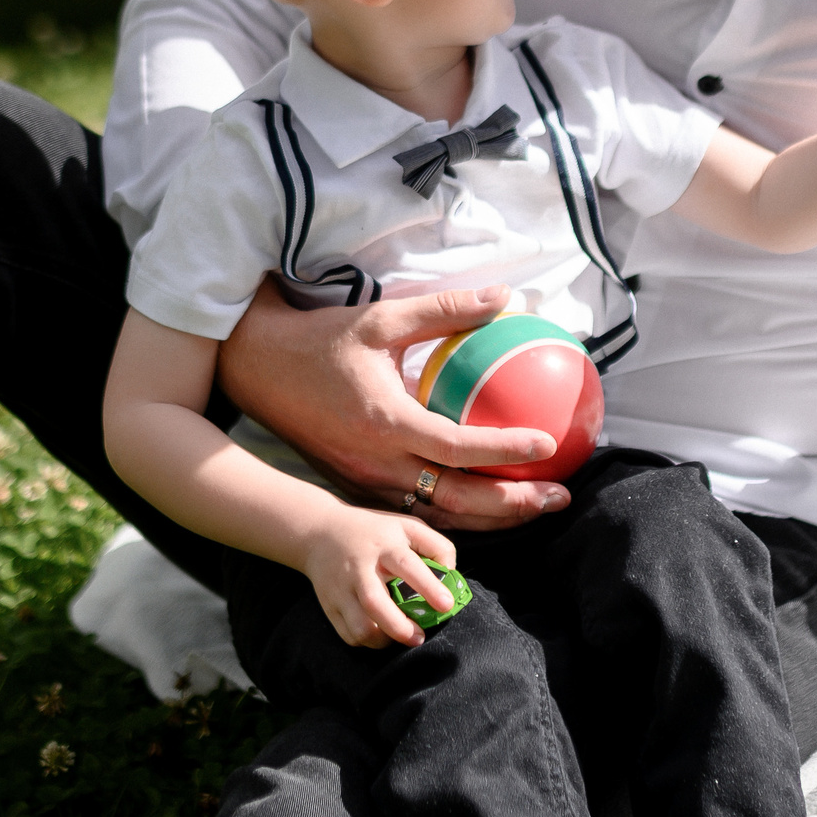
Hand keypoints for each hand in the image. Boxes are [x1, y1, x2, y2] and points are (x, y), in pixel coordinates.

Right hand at [217, 283, 570, 530]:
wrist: (257, 372)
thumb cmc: (321, 340)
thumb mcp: (381, 318)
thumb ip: (445, 310)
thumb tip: (505, 296)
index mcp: (384, 420)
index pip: (456, 447)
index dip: (505, 449)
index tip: (548, 443)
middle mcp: (377, 462)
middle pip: (456, 500)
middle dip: (512, 505)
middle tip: (560, 496)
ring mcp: (367, 483)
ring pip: (439, 517)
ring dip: (492, 519)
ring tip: (537, 508)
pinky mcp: (361, 489)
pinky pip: (417, 513)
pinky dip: (459, 517)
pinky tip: (492, 507)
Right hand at [299, 505, 459, 646]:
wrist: (320, 532)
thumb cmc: (375, 532)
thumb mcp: (407, 526)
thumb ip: (436, 546)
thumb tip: (451, 575)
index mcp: (384, 544)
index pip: (407, 566)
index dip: (429, 587)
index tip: (446, 605)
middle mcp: (360, 567)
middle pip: (376, 603)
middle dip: (400, 627)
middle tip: (420, 637)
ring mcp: (341, 589)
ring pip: (360, 626)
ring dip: (384, 639)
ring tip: (400, 636)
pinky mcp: (329, 605)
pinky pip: (348, 634)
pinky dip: (367, 642)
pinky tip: (381, 634)